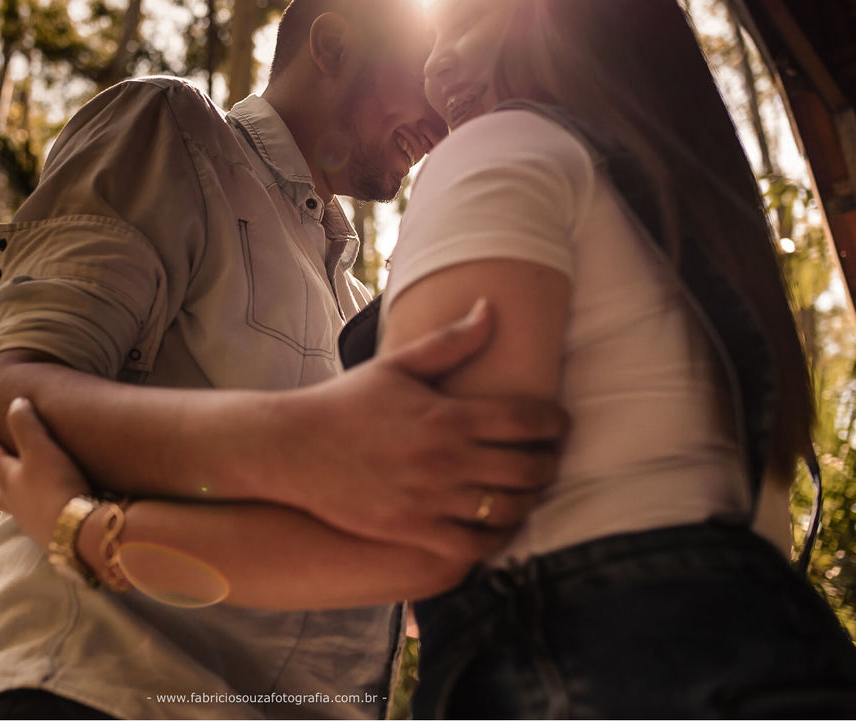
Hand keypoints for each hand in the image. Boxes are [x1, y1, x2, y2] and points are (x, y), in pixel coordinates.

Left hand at [0, 397, 91, 549]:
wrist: (77, 531)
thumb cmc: (56, 485)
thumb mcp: (41, 449)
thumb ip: (26, 424)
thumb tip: (15, 402)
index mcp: (8, 478)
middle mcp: (15, 500)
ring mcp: (30, 520)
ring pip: (9, 509)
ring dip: (2, 501)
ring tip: (2, 500)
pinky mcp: (48, 534)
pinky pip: (32, 521)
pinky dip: (29, 513)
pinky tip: (38, 515)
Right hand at [283, 299, 567, 554]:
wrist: (294, 449)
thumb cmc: (347, 403)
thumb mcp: (397, 365)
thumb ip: (451, 341)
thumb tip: (491, 308)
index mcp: (447, 415)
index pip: (528, 420)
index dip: (556, 423)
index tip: (560, 424)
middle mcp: (445, 460)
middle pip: (528, 468)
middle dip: (551, 463)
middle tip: (552, 458)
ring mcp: (431, 499)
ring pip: (508, 510)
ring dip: (531, 501)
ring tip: (530, 491)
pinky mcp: (413, 530)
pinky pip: (475, 546)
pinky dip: (499, 540)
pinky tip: (501, 526)